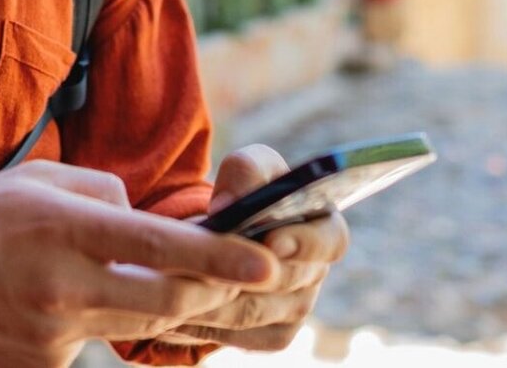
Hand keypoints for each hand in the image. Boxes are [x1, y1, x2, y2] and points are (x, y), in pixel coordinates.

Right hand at [0, 160, 281, 367]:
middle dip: (212, 290)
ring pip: (142, 327)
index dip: (220, 257)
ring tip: (159, 280)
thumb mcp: (40, 180)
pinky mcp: (43, 366)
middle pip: (168, 302)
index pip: (159, 246)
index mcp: (64, 228)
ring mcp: (52, 333)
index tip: (265, 261)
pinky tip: (67, 302)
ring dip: (166, 306)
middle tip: (234, 276)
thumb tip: (152, 222)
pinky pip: (97, 346)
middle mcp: (62, 285)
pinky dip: (104, 323)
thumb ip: (105, 195)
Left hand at [159, 145, 348, 352]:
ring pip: (254, 312)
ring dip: (214, 298)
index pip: (331, 241)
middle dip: (245, 272)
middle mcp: (315, 272)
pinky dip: (206, 324)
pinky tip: (176, 311)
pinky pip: (238, 336)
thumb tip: (228, 206)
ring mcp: (296, 309)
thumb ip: (246, 171)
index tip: (272, 240)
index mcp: (324, 229)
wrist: (222, 232)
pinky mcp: (271, 335)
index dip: (306, 244)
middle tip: (204, 264)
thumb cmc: (244, 191)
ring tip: (174, 283)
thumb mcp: (246, 170)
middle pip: (287, 282)